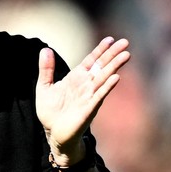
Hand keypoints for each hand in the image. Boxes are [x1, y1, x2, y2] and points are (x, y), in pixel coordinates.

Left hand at [36, 37, 129, 161]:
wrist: (52, 132)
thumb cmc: (50, 111)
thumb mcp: (44, 87)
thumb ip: (46, 69)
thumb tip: (45, 49)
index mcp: (76, 78)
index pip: (91, 61)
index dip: (100, 50)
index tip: (110, 39)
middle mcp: (86, 85)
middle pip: (101, 66)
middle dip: (113, 54)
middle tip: (125, 42)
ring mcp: (89, 96)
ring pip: (104, 78)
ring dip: (114, 67)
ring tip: (126, 55)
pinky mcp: (89, 108)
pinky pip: (100, 95)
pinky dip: (107, 86)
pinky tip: (116, 78)